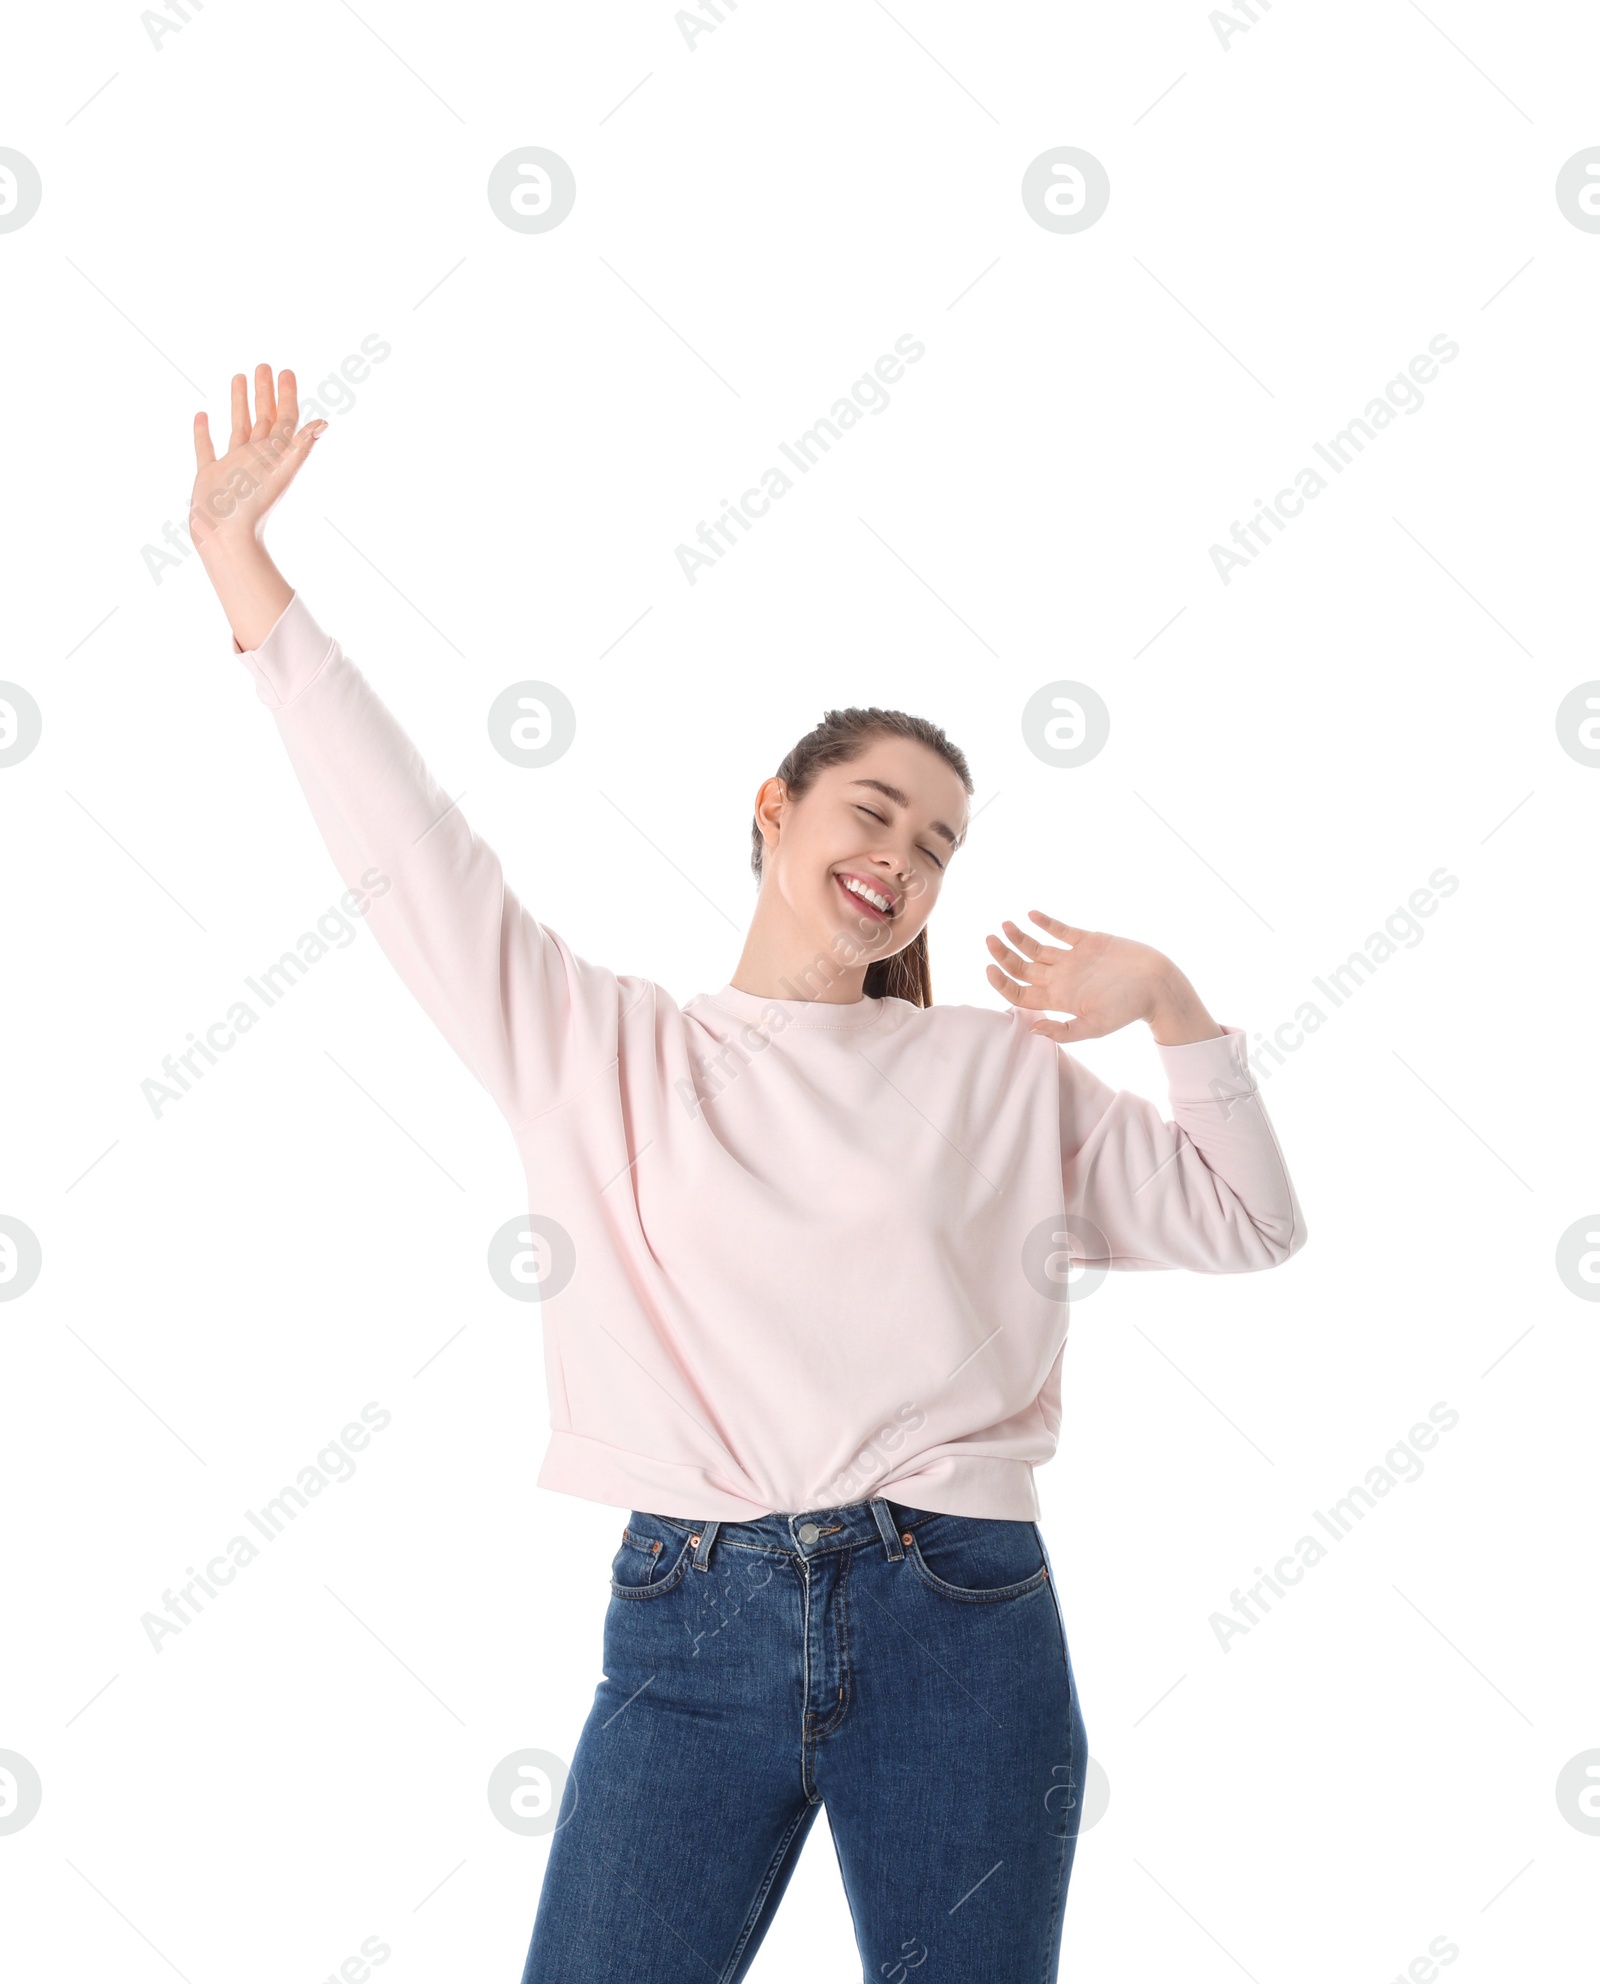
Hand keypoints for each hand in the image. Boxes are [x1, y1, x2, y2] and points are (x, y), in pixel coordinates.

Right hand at [190, 364, 324, 559]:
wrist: (228, 536)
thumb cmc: (253, 505)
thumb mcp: (279, 470)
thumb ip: (300, 445)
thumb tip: (324, 423)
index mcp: (274, 455)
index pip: (285, 419)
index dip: (287, 396)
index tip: (285, 372)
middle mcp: (256, 457)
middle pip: (264, 418)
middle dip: (264, 392)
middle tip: (264, 365)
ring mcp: (232, 465)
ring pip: (238, 426)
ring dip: (239, 403)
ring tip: (238, 376)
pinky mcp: (210, 475)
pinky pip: (206, 448)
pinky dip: (203, 432)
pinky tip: (202, 415)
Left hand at [985, 911, 1213, 1043]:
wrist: (1157, 985)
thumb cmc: (1129, 1009)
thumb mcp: (1096, 1026)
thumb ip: (1065, 1030)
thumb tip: (1033, 1030)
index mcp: (1059, 999)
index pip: (1019, 993)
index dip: (1001, 983)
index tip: (988, 968)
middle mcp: (1061, 978)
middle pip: (1022, 967)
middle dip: (1003, 955)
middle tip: (989, 940)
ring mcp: (1073, 959)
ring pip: (1036, 947)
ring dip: (1018, 937)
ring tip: (1005, 925)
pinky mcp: (1088, 942)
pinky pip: (1060, 930)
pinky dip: (1045, 922)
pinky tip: (1031, 914)